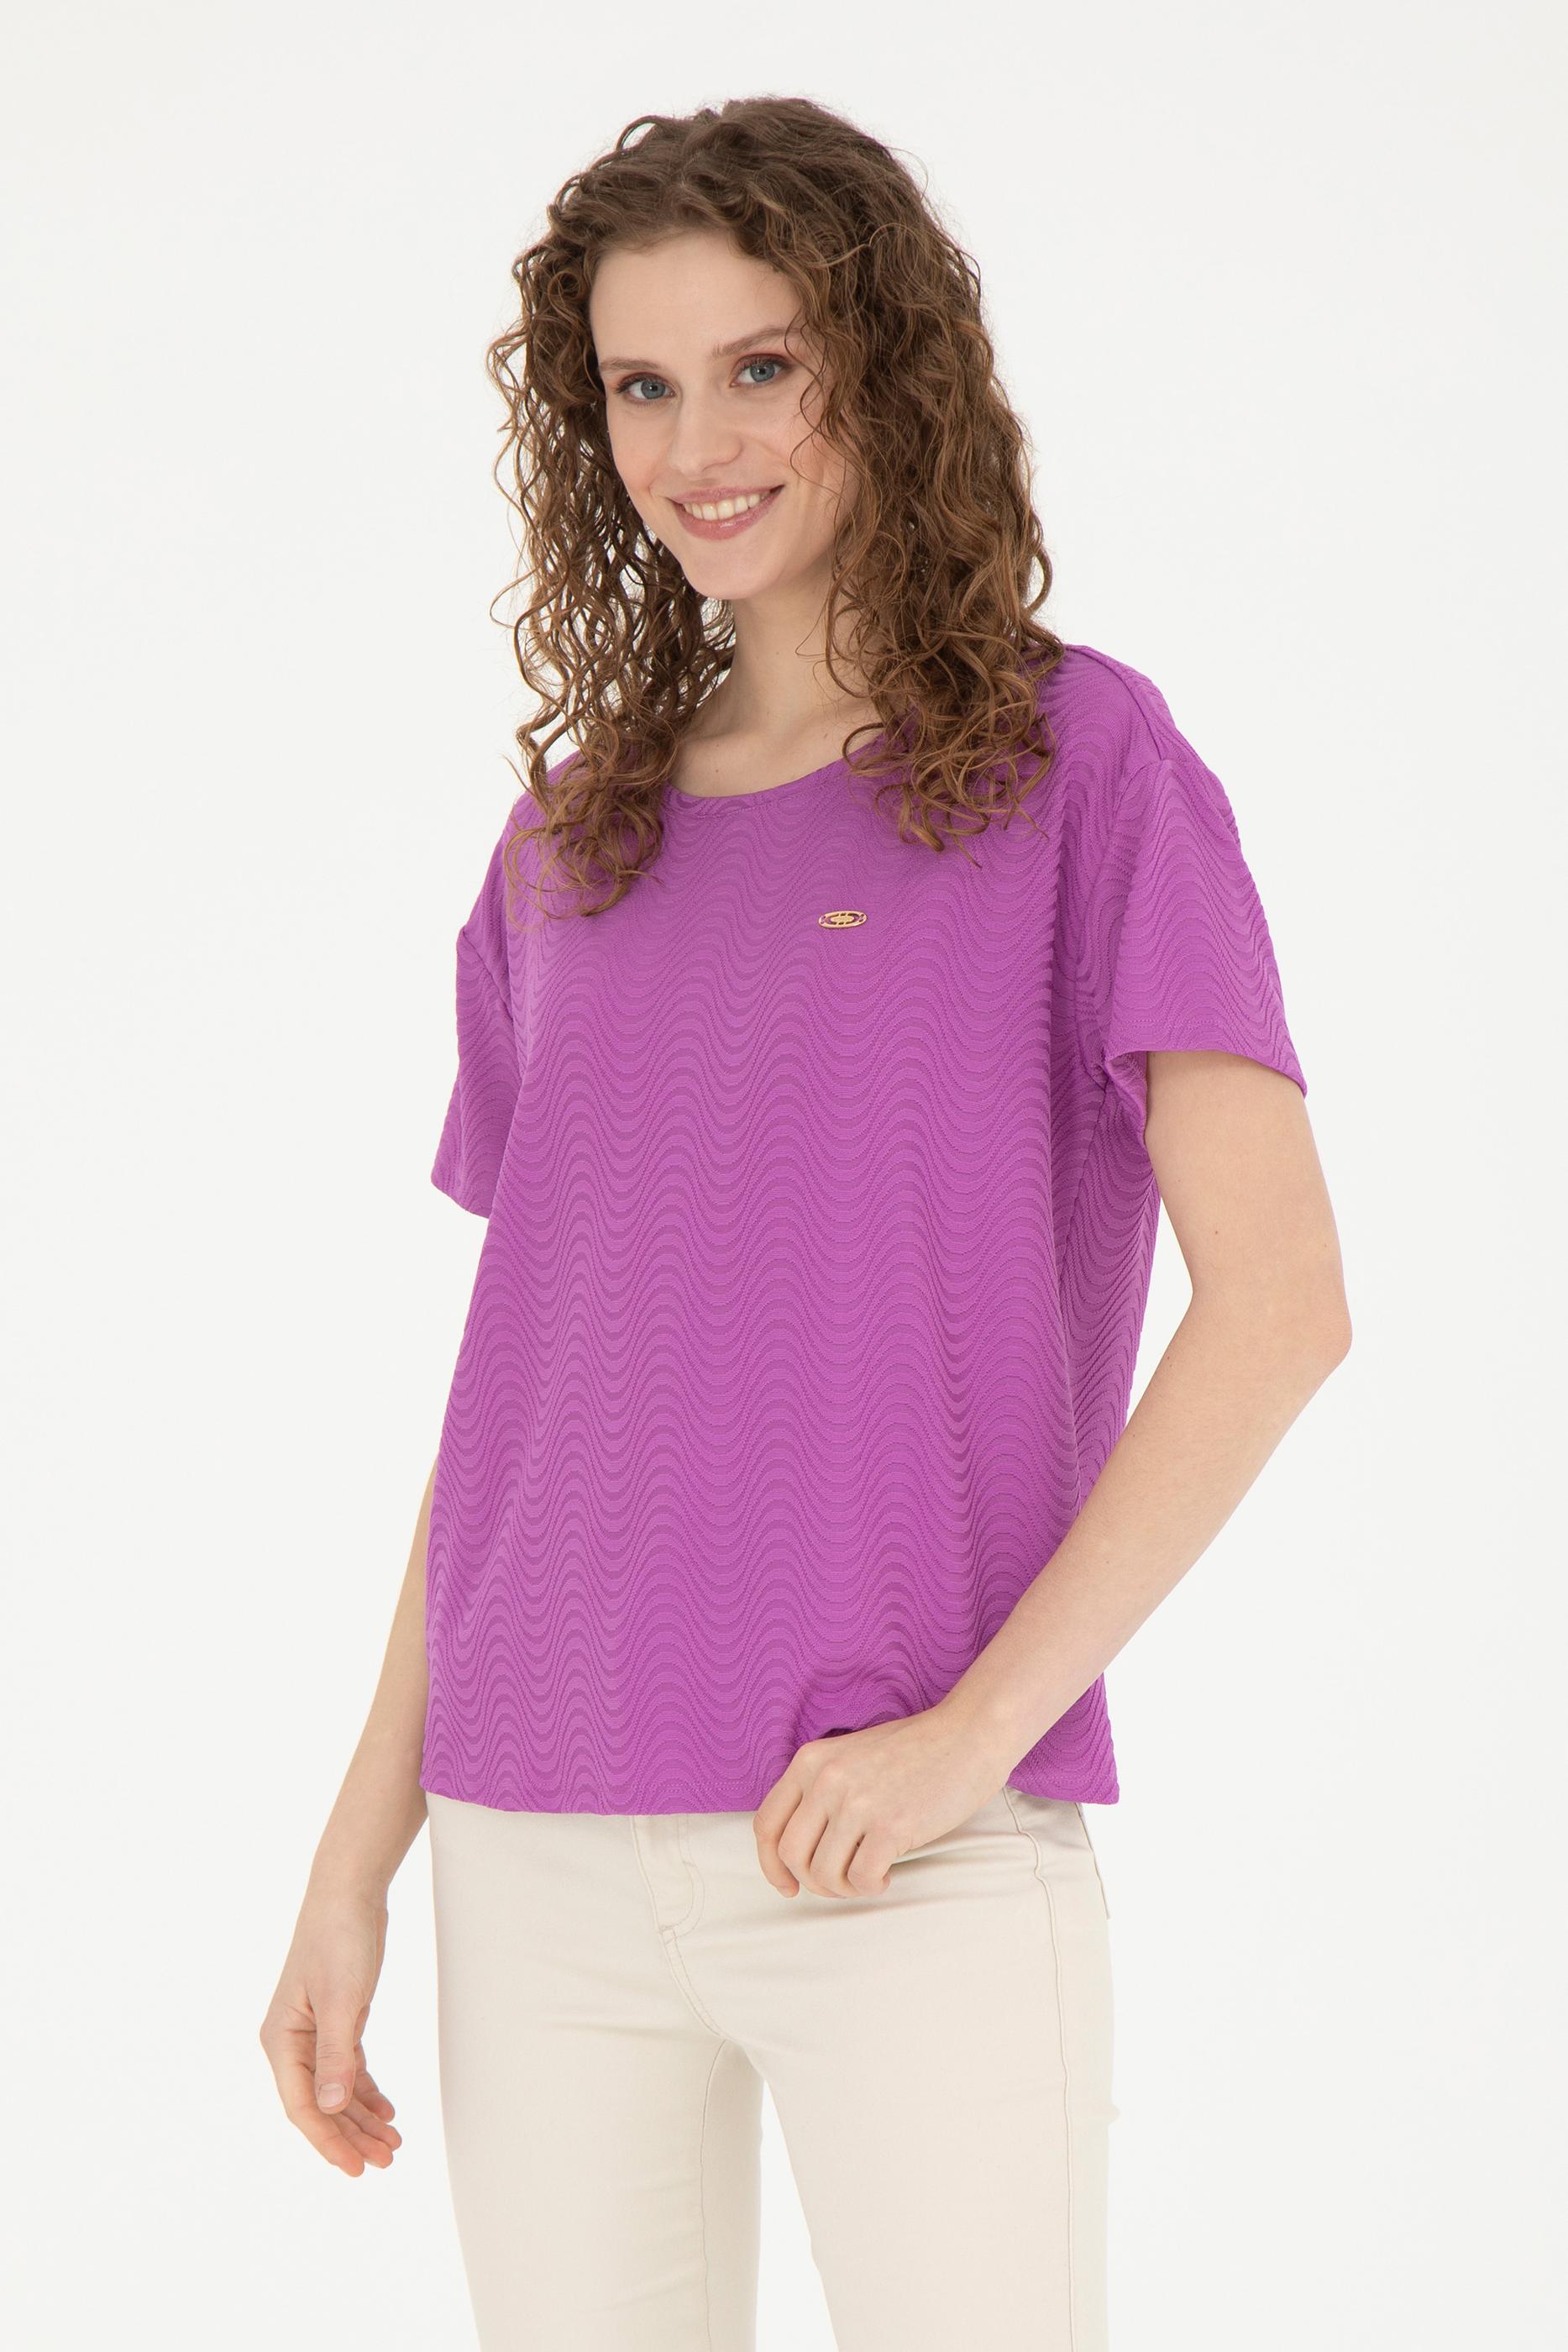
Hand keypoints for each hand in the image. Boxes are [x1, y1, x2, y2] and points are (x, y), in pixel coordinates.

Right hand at [259, 1888, 401, 2177]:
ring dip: (362, 2119)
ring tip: (392, 2143)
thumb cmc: (339, 1939)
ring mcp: (313, 2034)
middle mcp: (292, 2042)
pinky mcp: (336, 2022)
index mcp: (282, 2040)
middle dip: (351, 2136)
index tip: (356, 2168)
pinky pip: (348, 2070)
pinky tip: (386, 2111)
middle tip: (387, 2159)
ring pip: (336, 2091)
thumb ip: (335, 2055)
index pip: (303, 2106)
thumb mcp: (342, 1999)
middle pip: (321, 2105)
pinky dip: (366, 2092)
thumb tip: (329, 2107)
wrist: (349, 1893)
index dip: (329, 2141)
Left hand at [752, 1702, 1014, 1899]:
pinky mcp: (891, 1826)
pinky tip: (887, 1872)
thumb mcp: (850, 1756)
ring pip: (823, 1874)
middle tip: (839, 1883)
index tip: (787, 1884)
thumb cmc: (916, 1750)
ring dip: (844, 1887)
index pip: (766, 1824)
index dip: (771, 1864)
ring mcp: (857, 1803)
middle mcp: (827, 1780)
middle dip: (812, 1882)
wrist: (969, 1734)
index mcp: (811, 1761)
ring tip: (868, 1874)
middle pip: (792, 1855)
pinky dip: (871, 1886)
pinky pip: (860, 1879)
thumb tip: (803, 1850)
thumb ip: (821, 1791)